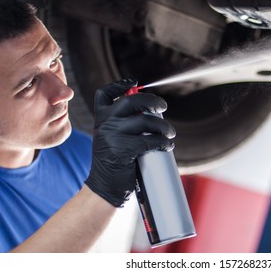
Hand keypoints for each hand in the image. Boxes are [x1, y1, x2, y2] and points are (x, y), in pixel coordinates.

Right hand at [84, 78, 175, 206]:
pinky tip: (167, 146)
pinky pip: (150, 140)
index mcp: (100, 119)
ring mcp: (112, 136)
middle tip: (163, 107)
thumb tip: (150, 111)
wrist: (103, 188)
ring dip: (164, 126)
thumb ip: (122, 123)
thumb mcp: (110, 138)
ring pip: (145, 121)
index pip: (105, 94)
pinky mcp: (122, 150)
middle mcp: (104, 123)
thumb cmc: (113, 163)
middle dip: (152, 101)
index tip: (134, 82)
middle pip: (131, 101)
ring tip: (170, 133)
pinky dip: (163, 142)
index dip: (120, 84)